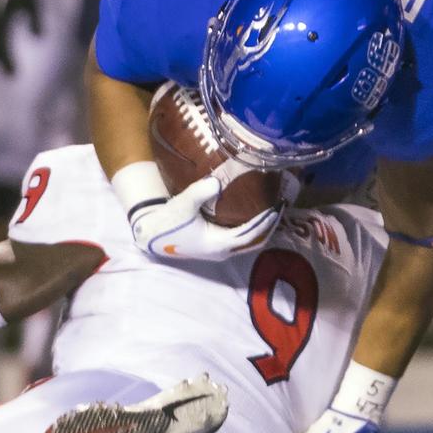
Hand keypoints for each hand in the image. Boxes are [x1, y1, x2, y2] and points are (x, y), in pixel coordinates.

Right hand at [131, 175, 278, 260]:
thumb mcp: (183, 204)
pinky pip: (240, 238)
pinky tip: (253, 214)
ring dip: (261, 228)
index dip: (266, 222)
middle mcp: (222, 251)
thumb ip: (201, 192)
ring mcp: (219, 250)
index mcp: (218, 244)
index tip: (277, 207)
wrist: (152, 234)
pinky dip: (251, 228)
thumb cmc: (168, 221)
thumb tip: (218, 182)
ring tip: (271, 210)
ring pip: (248, 241)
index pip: (250, 234)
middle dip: (269, 225)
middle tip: (280, 206)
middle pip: (254, 240)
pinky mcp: (215, 245)